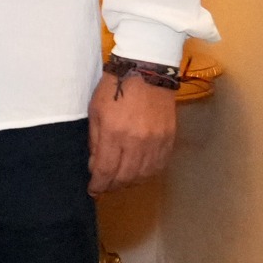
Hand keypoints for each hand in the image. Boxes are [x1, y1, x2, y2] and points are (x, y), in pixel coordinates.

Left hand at [89, 70, 178, 193]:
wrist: (147, 71)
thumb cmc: (115, 88)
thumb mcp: (95, 112)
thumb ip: (95, 141)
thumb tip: (96, 165)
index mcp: (115, 133)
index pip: (106, 170)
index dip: (99, 185)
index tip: (93, 191)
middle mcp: (138, 141)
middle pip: (126, 177)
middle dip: (113, 186)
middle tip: (105, 186)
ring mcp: (157, 140)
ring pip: (145, 174)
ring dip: (130, 182)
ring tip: (120, 180)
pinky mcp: (170, 138)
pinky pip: (160, 165)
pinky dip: (148, 173)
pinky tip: (139, 172)